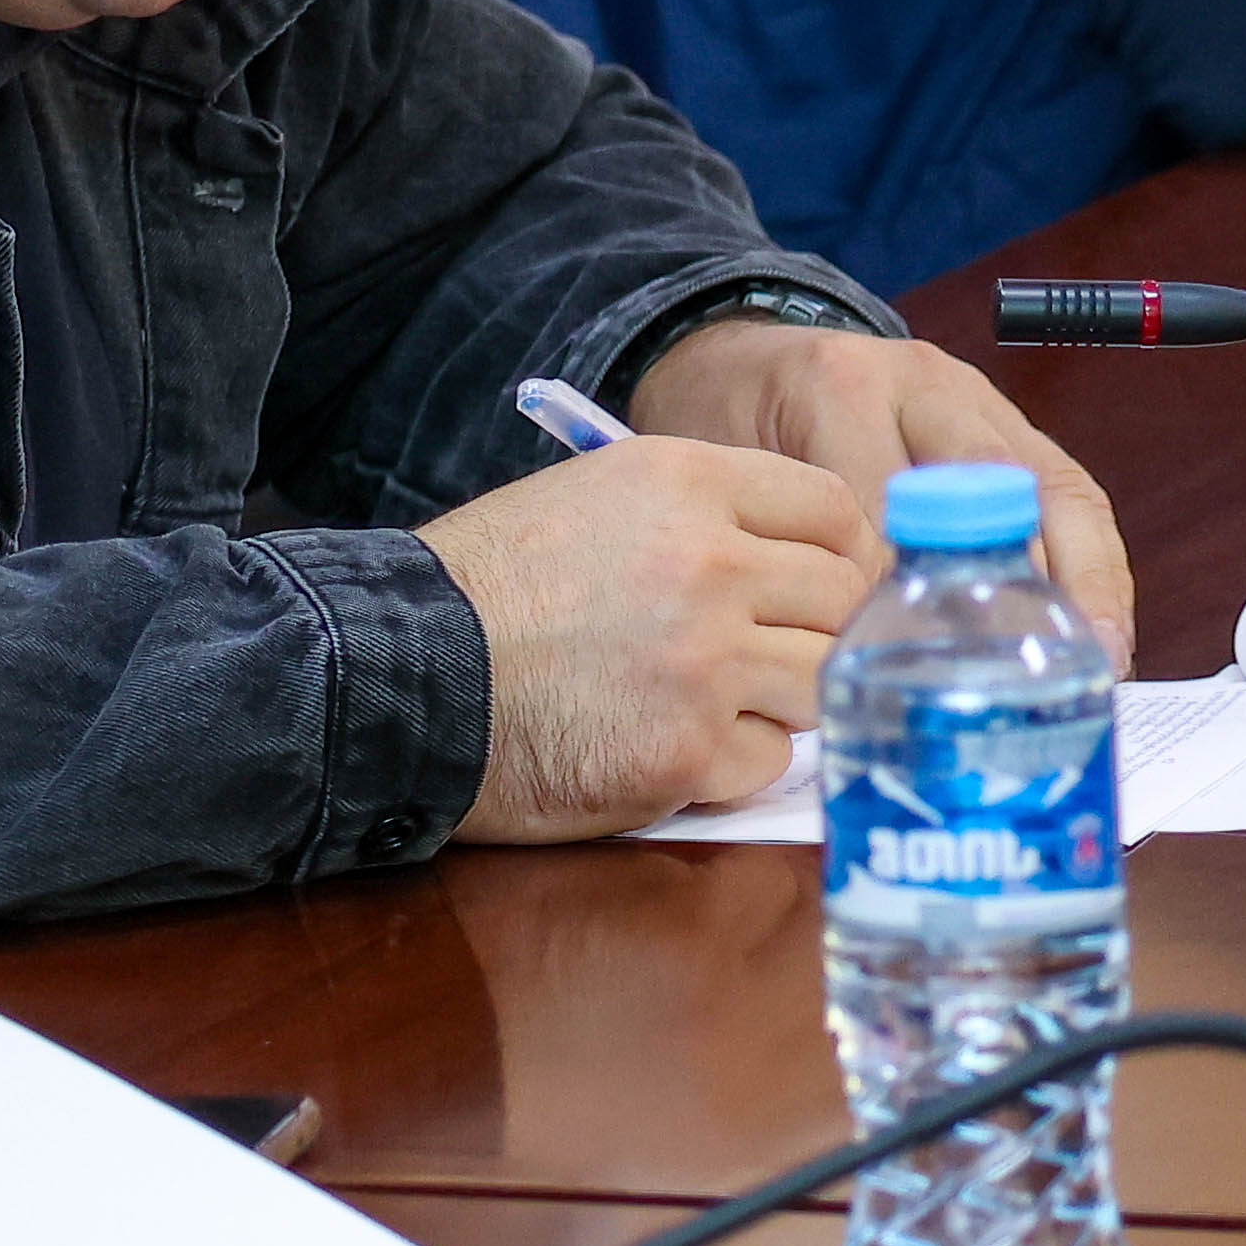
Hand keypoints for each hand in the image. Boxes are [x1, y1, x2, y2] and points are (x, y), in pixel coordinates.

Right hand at [419, 434, 876, 835]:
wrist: (403, 677)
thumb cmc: (489, 589)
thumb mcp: (595, 498)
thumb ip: (705, 513)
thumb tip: (799, 558)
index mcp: (689, 482)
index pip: (835, 511)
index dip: (836, 554)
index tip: (815, 585)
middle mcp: (712, 564)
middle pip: (842, 599)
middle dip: (813, 629)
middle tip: (763, 653)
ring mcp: (706, 663)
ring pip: (820, 681)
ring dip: (779, 698)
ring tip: (710, 700)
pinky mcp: (688, 753)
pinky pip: (769, 761)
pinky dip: (732, 763)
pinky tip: (669, 745)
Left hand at [627, 313, 1135, 655]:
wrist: (739, 353)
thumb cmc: (726, 427)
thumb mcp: (722, 479)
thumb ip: (773, 548)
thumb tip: (826, 664)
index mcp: (840, 388)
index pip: (890, 504)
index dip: (903, 595)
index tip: (909, 675)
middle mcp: (922, 383)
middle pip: (996, 483)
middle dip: (1028, 583)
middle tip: (1041, 669)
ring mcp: (975, 397)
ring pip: (1053, 485)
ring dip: (1086, 576)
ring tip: (1101, 659)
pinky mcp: (1007, 421)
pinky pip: (1067, 491)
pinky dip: (1090, 562)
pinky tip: (1098, 630)